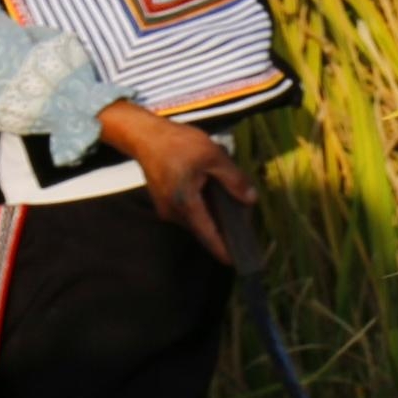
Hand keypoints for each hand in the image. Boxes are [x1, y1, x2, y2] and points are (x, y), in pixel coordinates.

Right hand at [95, 101, 257, 263]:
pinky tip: (215, 191)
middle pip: (204, 228)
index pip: (208, 236)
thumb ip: (234, 180)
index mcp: (186, 204)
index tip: (237, 261)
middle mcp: (174, 212)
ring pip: (197, 219)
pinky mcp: (165, 201)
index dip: (223, 250)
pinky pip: (189, 210)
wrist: (145, 136)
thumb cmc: (179, 144)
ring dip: (215, 214)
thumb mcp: (214, 157)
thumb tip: (251, 200)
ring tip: (233, 201)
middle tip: (246, 218)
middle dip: (225, 227)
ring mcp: (167, 208)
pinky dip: (204, 206)